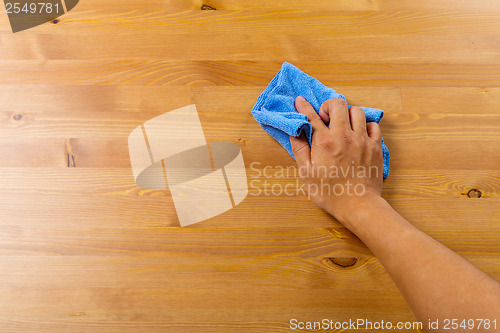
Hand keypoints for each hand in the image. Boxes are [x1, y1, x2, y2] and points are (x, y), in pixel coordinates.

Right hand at [290, 96, 383, 225]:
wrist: (358, 205)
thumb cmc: (330, 192)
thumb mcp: (306, 173)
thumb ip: (300, 149)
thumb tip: (295, 131)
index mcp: (325, 142)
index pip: (312, 116)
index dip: (304, 106)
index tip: (300, 100)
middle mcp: (345, 136)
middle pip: (338, 104)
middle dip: (328, 106)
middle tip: (325, 118)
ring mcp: (362, 140)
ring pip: (357, 111)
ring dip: (347, 114)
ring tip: (342, 125)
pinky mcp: (375, 147)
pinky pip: (373, 125)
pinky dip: (365, 125)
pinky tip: (359, 133)